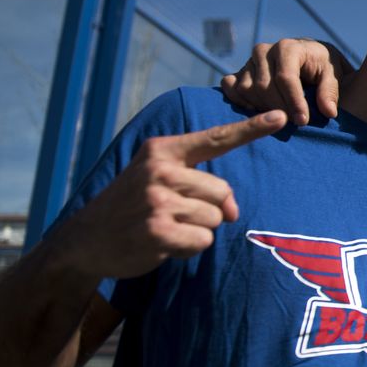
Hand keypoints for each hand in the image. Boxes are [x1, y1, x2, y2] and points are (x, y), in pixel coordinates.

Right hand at [53, 111, 285, 279]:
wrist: (84, 240)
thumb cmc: (132, 207)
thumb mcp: (159, 181)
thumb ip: (202, 185)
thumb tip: (231, 212)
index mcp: (162, 151)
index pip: (215, 138)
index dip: (251, 129)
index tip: (282, 117)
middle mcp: (159, 171)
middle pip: (223, 192)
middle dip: (208, 210)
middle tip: (172, 214)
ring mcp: (156, 201)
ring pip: (214, 219)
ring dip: (196, 231)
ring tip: (163, 228)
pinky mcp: (156, 232)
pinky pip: (203, 242)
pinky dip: (188, 249)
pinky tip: (161, 244)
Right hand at [220, 39, 351, 123]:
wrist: (307, 57)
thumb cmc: (322, 66)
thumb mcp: (333, 74)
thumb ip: (330, 91)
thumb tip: (328, 112)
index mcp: (288, 47)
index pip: (285, 78)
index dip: (294, 102)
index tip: (303, 121)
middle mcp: (264, 51)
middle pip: (264, 86)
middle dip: (279, 109)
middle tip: (294, 124)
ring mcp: (249, 61)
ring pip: (247, 89)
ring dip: (262, 108)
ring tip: (280, 118)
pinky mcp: (239, 70)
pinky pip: (230, 86)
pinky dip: (239, 101)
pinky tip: (257, 111)